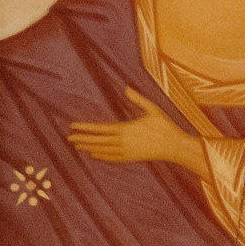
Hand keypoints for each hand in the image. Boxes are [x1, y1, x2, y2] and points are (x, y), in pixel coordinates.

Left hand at [69, 87, 207, 176]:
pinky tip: (94, 153)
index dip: (85, 128)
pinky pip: (112, 157)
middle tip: (69, 138)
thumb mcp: (154, 110)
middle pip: (98, 141)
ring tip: (78, 146)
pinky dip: (101, 155)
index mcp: (126, 129)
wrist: (175, 147)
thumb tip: (126, 87)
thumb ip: (139, 99)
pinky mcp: (131, 158)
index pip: (100, 129)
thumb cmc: (166, 127)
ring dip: (89, 147)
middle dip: (83, 139)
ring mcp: (126, 151)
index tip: (73, 126)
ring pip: (102, 150)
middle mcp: (123, 142)